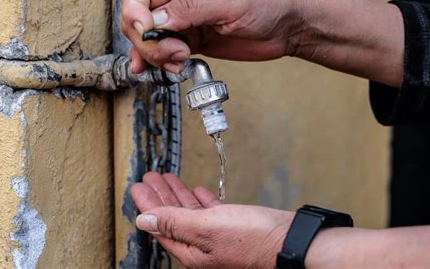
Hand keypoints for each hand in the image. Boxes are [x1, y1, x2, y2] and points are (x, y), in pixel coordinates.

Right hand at [122, 0, 403, 86]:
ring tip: (177, 62)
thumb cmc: (268, 2)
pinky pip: (166, 53)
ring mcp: (185, 22)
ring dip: (155, 56)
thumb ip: (191, 9)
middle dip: (148, 40)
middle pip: (140, 19)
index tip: (146, 29)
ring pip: (151, 39)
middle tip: (173, 52)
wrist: (287, 27)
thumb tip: (157, 19)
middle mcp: (180, 0)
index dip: (135, 12)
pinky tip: (166, 69)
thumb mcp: (229, 1)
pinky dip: (161, 63)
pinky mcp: (192, 41)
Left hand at [131, 173, 293, 267]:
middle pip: (173, 218)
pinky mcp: (235, 227)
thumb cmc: (254, 239)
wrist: (291, 242)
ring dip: (178, 194)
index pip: (161, 226)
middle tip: (149, 179)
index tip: (138, 186)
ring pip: (191, 213)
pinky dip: (201, 200)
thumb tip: (143, 221)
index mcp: (192, 251)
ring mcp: (219, 237)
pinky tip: (198, 191)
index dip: (148, 205)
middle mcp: (203, 246)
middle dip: (160, 196)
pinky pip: (210, 212)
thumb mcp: (207, 227)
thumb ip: (174, 222)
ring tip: (167, 178)